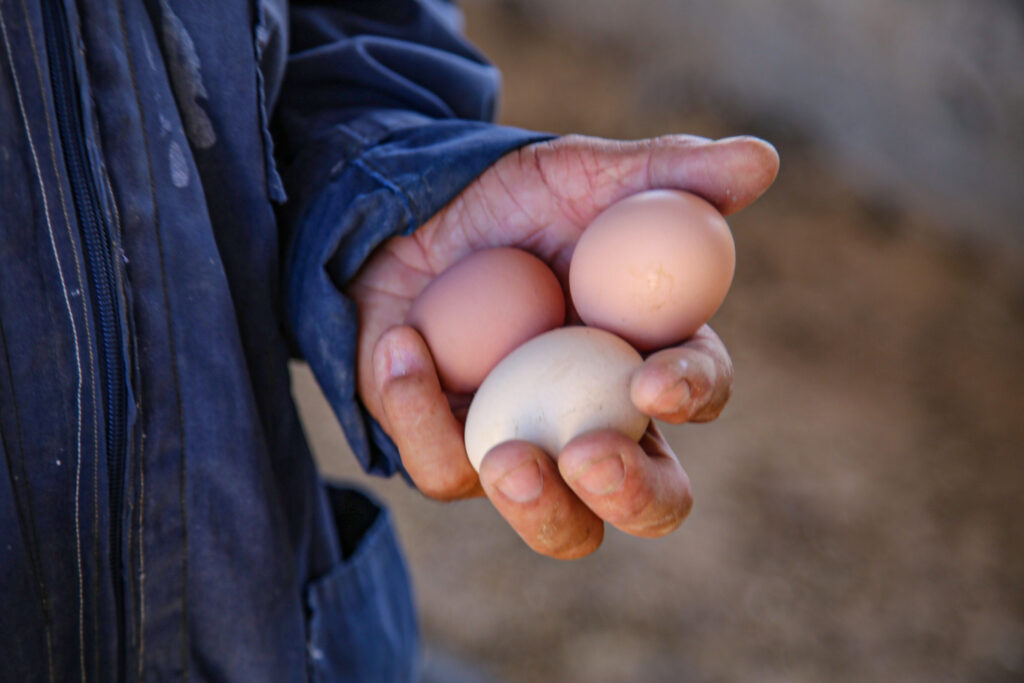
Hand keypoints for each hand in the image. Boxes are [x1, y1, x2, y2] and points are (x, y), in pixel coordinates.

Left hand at [347, 134, 777, 557]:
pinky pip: (443, 466)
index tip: (653, 380)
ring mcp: (527, 447)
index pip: (697, 393)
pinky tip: (404, 345)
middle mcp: (598, 420)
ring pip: (554, 522)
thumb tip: (761, 158)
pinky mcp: (451, 454)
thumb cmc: (510, 203)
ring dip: (538, 506)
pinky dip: (420, 411)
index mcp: (648, 361)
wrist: (407, 214)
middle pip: (648, 499)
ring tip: (509, 460)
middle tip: (592, 457)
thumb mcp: (582, 176)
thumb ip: (667, 172)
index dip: (692, 392)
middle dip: (634, 494)